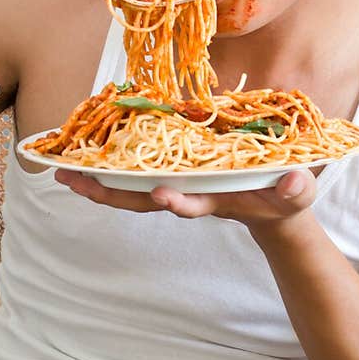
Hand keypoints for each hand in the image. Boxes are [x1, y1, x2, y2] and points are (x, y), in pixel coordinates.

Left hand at [53, 165, 317, 231]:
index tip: (164, 195)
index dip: (178, 202)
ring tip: (61, 173)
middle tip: (72, 182)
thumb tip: (295, 181)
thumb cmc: (285, 198)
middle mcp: (188, 194)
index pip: (193, 204)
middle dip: (109, 193)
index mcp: (216, 199)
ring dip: (98, 182)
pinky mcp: (175, 172)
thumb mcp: (296, 194)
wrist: (273, 204)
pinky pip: (137, 171)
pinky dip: (111, 166)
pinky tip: (85, 155)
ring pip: (132, 188)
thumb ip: (296, 188)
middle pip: (144, 199)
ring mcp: (178, 185)